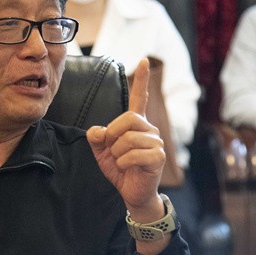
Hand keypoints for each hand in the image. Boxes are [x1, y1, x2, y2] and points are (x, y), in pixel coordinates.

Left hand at [87, 58, 164, 218]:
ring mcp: (156, 143)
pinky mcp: (159, 157)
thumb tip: (97, 130)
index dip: (141, 80)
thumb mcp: (102, 153)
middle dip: (113, 135)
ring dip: (117, 153)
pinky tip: (129, 168)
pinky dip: (124, 163)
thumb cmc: (120, 170)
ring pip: (128, 139)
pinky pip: (133, 154)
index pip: (139, 99)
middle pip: (128, 118)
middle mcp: (149, 130)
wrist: (133, 194)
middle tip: (112, 150)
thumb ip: (96, 139)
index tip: (144, 60)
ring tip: (122, 162)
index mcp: (136, 125)